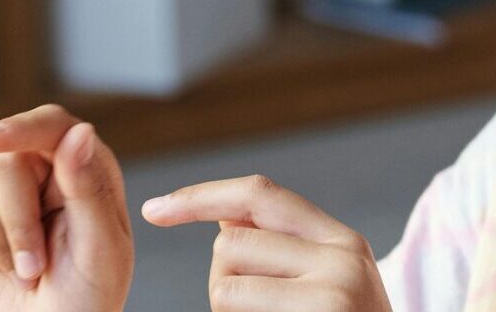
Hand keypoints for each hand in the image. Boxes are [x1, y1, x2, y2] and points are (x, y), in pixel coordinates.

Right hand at [0, 105, 133, 311]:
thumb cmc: (88, 297)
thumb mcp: (102, 249)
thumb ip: (89, 189)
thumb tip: (80, 131)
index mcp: (87, 166)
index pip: (51, 126)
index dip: (19, 127)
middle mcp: (44, 169)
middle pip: (3, 160)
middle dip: (15, 223)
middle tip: (34, 269)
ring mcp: (4, 192)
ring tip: (24, 274)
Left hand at [144, 174, 392, 311]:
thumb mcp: (328, 281)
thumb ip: (281, 246)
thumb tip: (222, 214)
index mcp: (342, 240)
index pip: (259, 194)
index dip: (200, 196)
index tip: (153, 210)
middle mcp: (342, 260)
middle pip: (229, 245)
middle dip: (223, 279)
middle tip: (260, 310)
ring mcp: (331, 297)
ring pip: (224, 289)